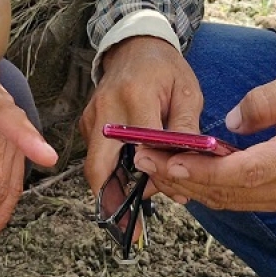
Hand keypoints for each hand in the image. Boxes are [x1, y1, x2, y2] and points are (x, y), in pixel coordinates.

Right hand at [78, 36, 202, 204]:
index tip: (177, 194)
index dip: (160, 174)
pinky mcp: (87, 124)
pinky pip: (97, 157)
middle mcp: (106, 110)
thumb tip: (188, 167)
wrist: (134, 46)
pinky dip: (112, 174)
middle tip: (130, 229)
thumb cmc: (165, 69)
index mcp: (134, 98)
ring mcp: (91, 118)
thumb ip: (186, 129)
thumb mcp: (187, 92)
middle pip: (100, 166)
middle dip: (113, 200)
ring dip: (113, 191)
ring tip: (131, 217)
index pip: (144, 146)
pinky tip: (131, 187)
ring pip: (97, 166)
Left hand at [136, 68, 275, 211]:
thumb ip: (268, 100)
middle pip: (229, 190)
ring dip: (188, 186)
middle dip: (183, 177)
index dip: (206, 170)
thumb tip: (232, 122)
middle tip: (146, 158)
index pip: (246, 170)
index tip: (172, 161)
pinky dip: (205, 189)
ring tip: (154, 165)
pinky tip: (180, 174)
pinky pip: (235, 199)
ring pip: (228, 199)